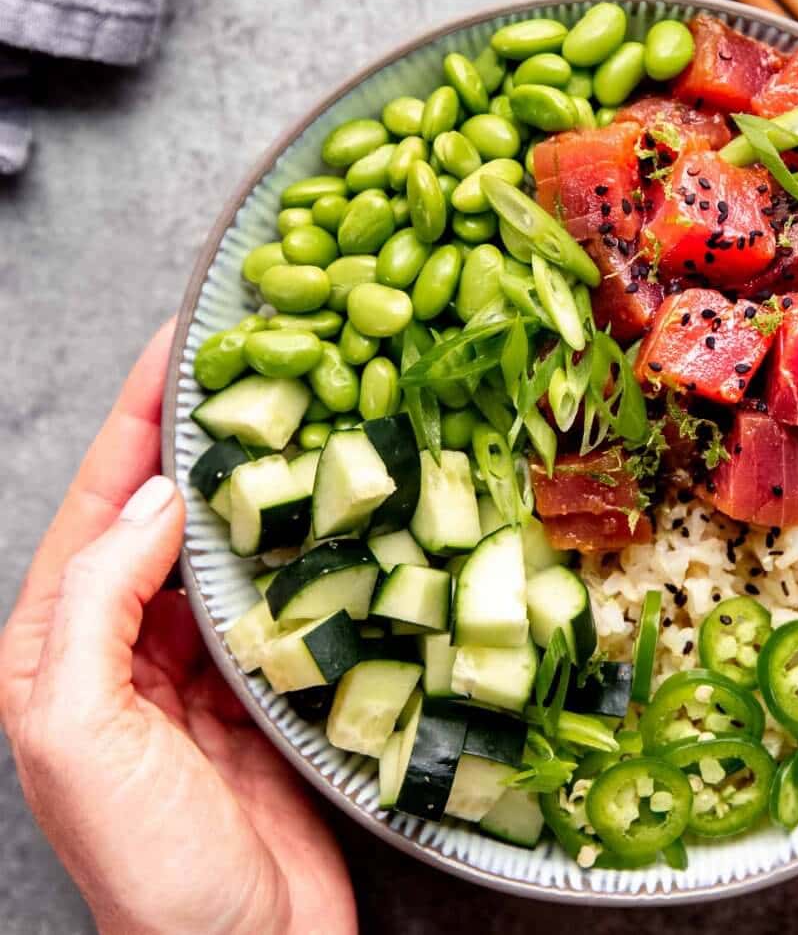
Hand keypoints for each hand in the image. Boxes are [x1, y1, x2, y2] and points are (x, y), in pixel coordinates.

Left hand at [0, 323, 356, 934]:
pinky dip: (295, 537)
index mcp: (56, 649)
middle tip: (250, 355)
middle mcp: (123, 642)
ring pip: (220, 540)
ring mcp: (196, 660)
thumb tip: (159, 500)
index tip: (177, 343)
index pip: (98, 504)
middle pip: (160, 509)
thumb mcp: (82, 737)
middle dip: (196, 428)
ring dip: (252, 475)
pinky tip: (325, 500)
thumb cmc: (153, 870)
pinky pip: (274, 585)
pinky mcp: (260, 677)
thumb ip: (97, 608)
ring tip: (294, 407)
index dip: (134, 418)